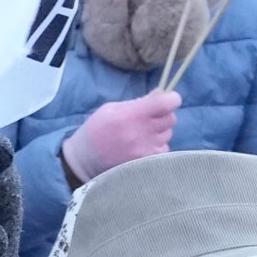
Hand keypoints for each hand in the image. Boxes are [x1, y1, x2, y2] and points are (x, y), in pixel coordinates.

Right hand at [61, 86, 183, 183]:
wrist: (84, 161)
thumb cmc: (96, 131)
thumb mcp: (110, 109)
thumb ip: (137, 102)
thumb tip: (160, 94)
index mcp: (131, 115)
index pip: (166, 103)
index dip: (171, 98)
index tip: (167, 99)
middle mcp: (141, 133)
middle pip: (171, 118)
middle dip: (164, 115)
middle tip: (150, 118)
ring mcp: (146, 150)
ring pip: (168, 134)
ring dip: (159, 132)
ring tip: (142, 134)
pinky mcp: (147, 162)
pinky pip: (164, 149)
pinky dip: (157, 146)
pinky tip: (142, 147)